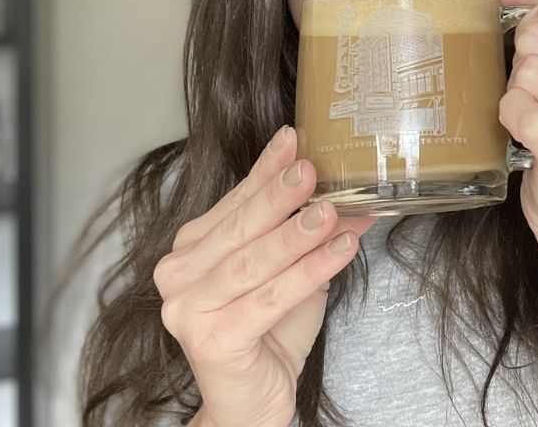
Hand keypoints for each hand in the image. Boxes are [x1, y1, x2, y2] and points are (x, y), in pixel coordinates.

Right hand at [153, 127, 376, 426]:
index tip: (294, 138)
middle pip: (239, 228)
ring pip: (251, 263)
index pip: (235, 199)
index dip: (266, 169)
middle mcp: (179, 274)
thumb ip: (314, 232)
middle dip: (278, 196)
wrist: (252, 399)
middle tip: (312, 170)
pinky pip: (266, 300)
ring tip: (331, 212)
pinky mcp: (210, 341)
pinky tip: (339, 252)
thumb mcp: (295, 269)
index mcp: (193, 248)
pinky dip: (306, 274)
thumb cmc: (267, 330)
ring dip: (294, 235)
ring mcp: (188, 309)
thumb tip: (358, 198)